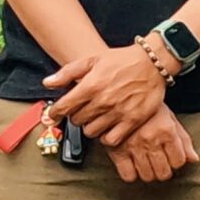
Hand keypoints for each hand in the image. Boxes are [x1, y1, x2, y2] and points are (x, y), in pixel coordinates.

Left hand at [47, 43, 169, 145]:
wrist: (152, 62)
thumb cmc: (121, 60)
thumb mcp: (92, 59)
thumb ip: (67, 72)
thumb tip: (47, 83)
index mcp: (90, 85)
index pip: (63, 107)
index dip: (54, 113)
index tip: (53, 115)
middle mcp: (102, 101)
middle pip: (76, 120)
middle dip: (75, 116)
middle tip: (81, 111)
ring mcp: (117, 112)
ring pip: (91, 132)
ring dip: (90, 126)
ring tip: (95, 118)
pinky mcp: (132, 121)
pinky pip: (110, 140)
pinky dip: (106, 137)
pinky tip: (107, 127)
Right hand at [109, 105, 195, 184]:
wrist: (120, 98)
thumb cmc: (148, 109)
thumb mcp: (169, 118)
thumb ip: (183, 139)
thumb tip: (194, 159)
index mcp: (166, 130)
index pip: (178, 161)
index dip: (176, 160)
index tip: (171, 155)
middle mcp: (151, 139)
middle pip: (163, 173)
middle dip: (163, 169)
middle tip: (159, 161)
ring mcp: (133, 147)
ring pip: (147, 176)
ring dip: (148, 172)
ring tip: (146, 162)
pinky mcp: (117, 152)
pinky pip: (128, 176)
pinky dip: (131, 174)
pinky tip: (132, 165)